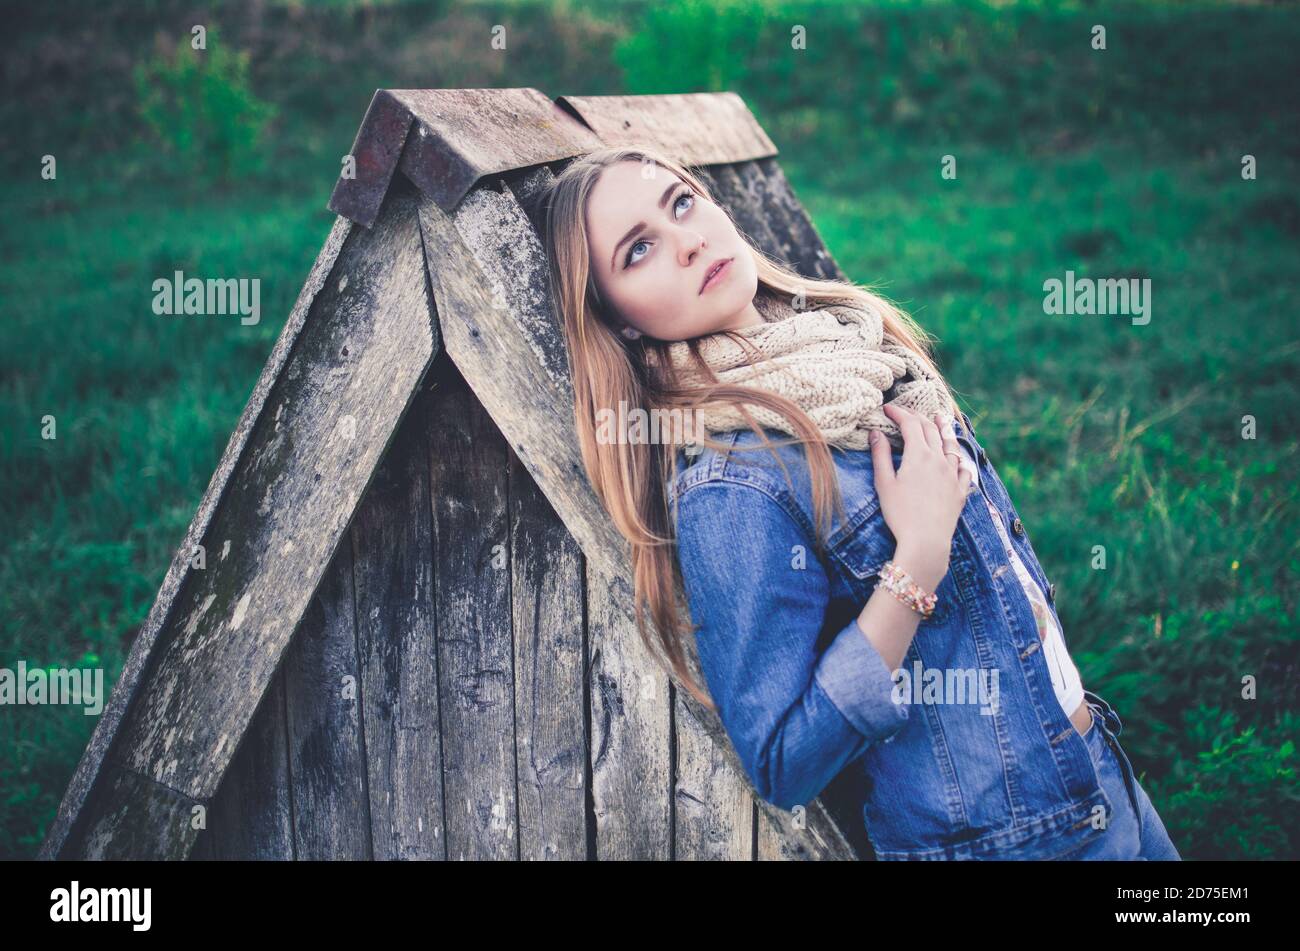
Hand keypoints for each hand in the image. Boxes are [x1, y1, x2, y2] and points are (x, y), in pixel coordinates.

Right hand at [869, 404, 970, 573]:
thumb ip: (880, 455)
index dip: (899, 413)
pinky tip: (959, 460)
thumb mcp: (884, 483)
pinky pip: (964, 470)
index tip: (887, 409)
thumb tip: (876, 433)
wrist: (926, 541)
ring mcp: (953, 475)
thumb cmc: (900, 514)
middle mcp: (939, 460)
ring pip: (951, 445)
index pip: (910, 424)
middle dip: (918, 417)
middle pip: (930, 430)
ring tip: (941, 419)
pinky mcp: (960, 491)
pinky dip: (961, 459)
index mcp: (919, 455)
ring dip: (944, 429)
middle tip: (908, 413)